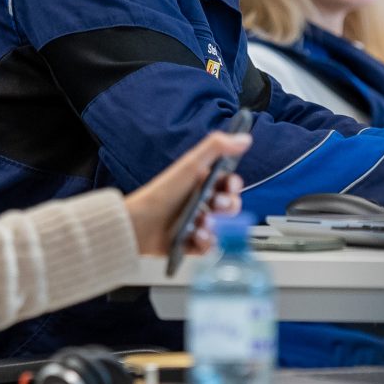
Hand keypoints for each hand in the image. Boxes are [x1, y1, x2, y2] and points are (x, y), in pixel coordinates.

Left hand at [124, 129, 250, 256]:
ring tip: (201, 223)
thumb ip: (216, 147)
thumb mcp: (190, 165)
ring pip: (222, 228)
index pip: (229, 184)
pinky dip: (206, 242)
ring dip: (217, 226)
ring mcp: (197, 224)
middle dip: (228, 205)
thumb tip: (244, 137)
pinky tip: (197, 236)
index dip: (234, 185)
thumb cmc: (162, 193)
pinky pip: (210, 246)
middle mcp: (201, 203)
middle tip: (216, 204)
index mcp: (202, 183)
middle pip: (230, 206)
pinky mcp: (191, 244)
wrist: (139, 224)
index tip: (230, 185)